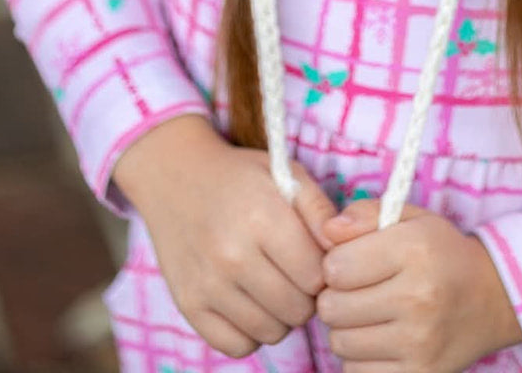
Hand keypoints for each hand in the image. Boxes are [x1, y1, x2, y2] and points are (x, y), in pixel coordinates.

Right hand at [111, 118, 338, 358]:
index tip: (314, 257)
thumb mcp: (286, 175)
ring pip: (271, 332)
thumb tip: (344, 253)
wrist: (176, 178)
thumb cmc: (241, 178)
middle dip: (305, 295)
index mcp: (262, 217)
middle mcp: (232, 255)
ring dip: (280, 315)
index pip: (317, 276)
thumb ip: (321, 212)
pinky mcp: (188, 305)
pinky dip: (249, 331)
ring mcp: (207, 284)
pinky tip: (248, 301)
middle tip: (294, 272)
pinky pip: (237, 346)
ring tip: (273, 284)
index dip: (325, 270)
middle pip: (297, 309)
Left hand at [316, 197, 521, 372]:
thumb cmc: (442, 253)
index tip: (351, 262)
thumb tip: (327, 230)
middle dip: (336, 297)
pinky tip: (381, 339)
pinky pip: (357, 372)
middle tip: (358, 290)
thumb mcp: (411, 218)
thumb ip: (365, 214)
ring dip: (347, 329)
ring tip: (371, 314)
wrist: (493, 298)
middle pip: (332, 307)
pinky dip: (361, 358)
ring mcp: (419, 342)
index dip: (336, 263)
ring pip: (340, 343)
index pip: (335, 266)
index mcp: (414, 249)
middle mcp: (417, 297)